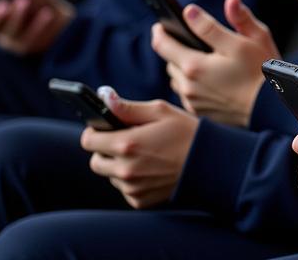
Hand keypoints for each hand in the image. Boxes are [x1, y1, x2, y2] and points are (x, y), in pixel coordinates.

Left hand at [81, 88, 198, 209]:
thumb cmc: (186, 131)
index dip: (94, 132)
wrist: (209, 162)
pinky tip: (151, 167)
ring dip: (119, 164)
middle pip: (95, 162)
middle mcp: (125, 170)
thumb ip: (128, 107)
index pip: (88, 141)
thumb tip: (103, 97)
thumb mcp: (160, 111)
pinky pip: (125, 188)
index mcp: (127, 144)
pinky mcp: (139, 201)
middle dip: (104, 150)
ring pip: (110, 175)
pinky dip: (132, 178)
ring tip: (144, 153)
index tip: (103, 128)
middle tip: (125, 140)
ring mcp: (132, 188)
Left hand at [151, 0, 278, 125]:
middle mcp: (188, 85)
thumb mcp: (249, 39)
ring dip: (183, 66)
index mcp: (195, 65)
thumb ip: (222, 22)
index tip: (161, 23)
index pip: (163, 45)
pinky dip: (192, 82)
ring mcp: (193, 101)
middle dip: (176, 47)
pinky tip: (210, 77)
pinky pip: (186, 93)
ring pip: (177, 77)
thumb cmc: (263, 71)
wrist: (272, 108)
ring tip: (200, 57)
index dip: (160, 31)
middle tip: (188, 38)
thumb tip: (193, 9)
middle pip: (170, 60)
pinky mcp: (199, 112)